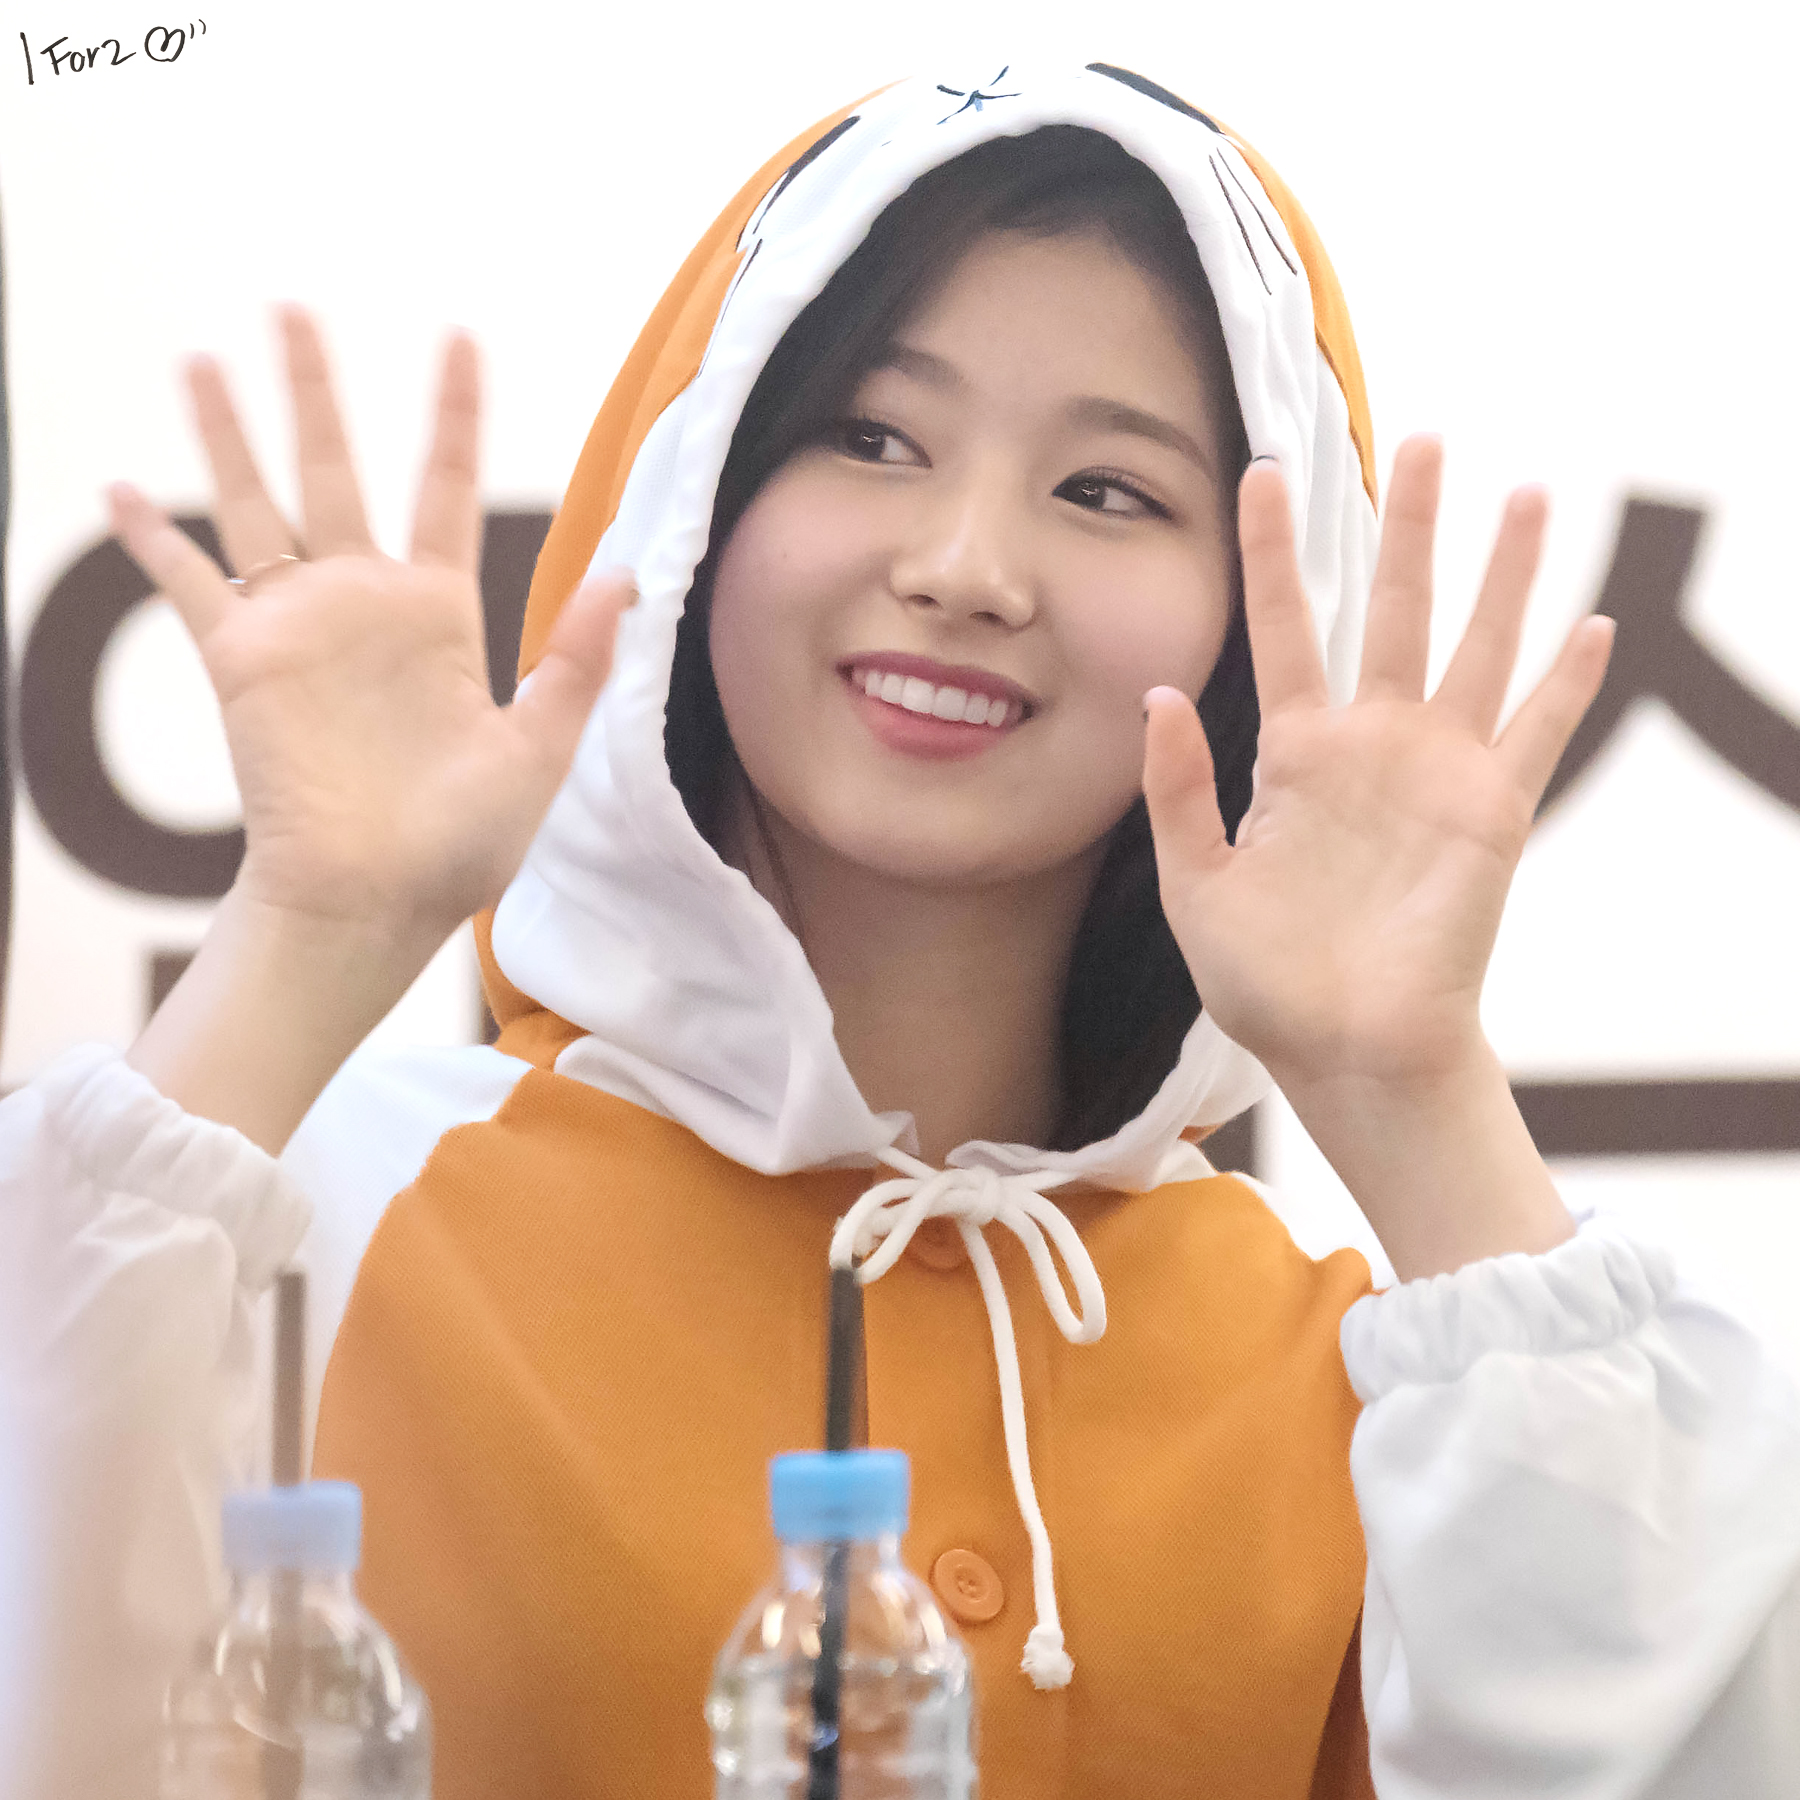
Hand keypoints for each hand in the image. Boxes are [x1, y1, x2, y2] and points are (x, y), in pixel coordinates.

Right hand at [110, 305, 631, 950]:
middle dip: (314, 391)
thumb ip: (576, 660)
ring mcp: (298, 627)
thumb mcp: (540, 748)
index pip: (444, 487)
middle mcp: (365, 602)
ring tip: (200, 360)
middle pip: (335, 468)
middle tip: (292, 307)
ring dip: (227, 436)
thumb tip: (628, 577)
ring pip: (255, 505)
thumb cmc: (462, 841)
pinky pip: (187, 586)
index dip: (451, 413)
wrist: (376, 901)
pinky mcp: (241, 662)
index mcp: (440, 614)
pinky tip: (124, 489)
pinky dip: (153, 541)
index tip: (457, 337)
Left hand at [1144, 435, 1611, 1093]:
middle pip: (1393, 610)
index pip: (1283, 629)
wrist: (1343, 1049)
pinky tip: (1591, 625)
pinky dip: (1567, 683)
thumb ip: (1177, 792)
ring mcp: (1436, 773)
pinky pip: (1537, 733)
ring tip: (1524, 494)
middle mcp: (1370, 746)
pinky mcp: (1492, 812)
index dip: (1273, 553)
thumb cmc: (1265, 981)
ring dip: (1504, 574)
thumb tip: (1159, 697)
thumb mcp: (1195, 885)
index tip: (1261, 473)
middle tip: (1427, 439)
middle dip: (1411, 526)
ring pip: (1477, 647)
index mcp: (1294, 757)